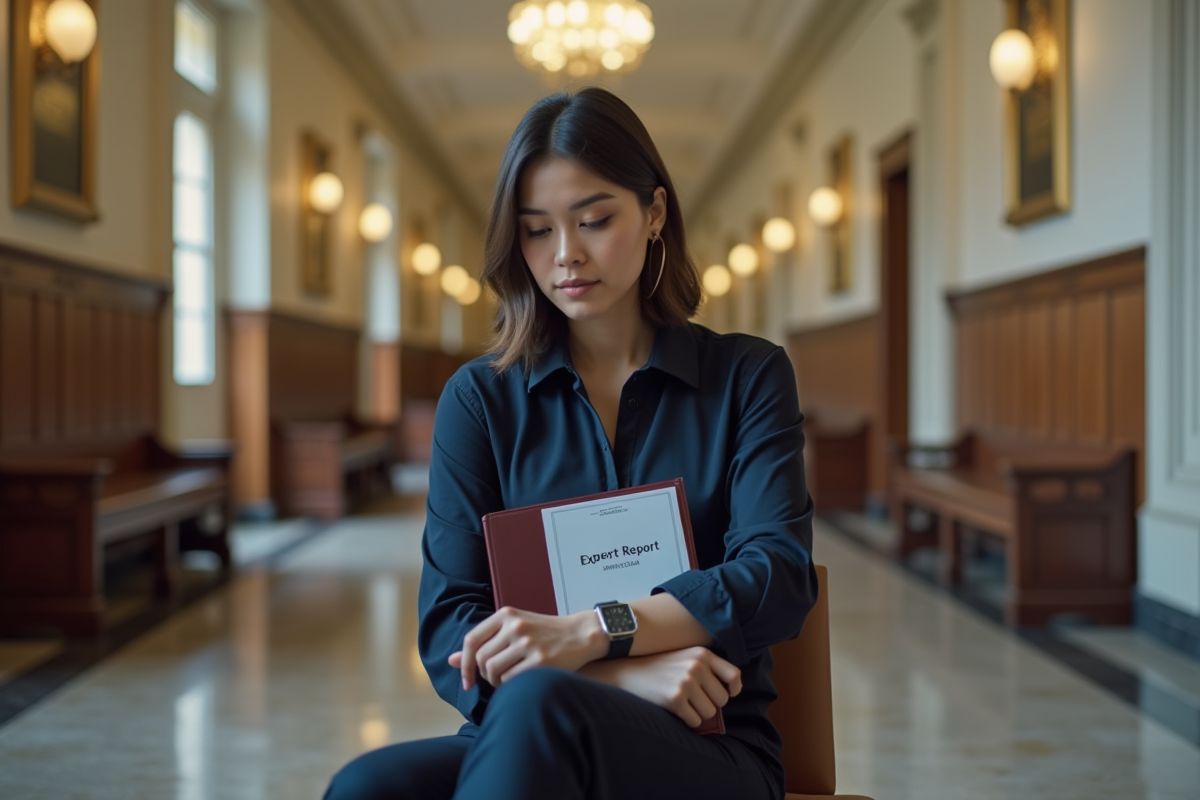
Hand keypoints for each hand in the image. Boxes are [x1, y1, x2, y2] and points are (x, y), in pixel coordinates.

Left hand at [449, 606, 605, 690]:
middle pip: (482, 660)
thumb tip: (452, 661)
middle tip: (497, 678)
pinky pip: (512, 680)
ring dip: (497, 682)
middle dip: (485, 675)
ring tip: (508, 680)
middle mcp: (515, 626)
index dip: (465, 664)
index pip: (472, 640)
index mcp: (506, 614)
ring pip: (494, 672)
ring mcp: (528, 642)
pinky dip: (511, 686)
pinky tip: (520, 682)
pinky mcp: (541, 660)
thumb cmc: (544, 633)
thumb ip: (484, 642)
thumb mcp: (513, 629)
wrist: (580, 634)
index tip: (467, 681)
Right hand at [582, 647, 741, 727]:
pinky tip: (676, 709)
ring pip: (710, 712)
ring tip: (682, 702)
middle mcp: (696, 666)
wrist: (629, 672)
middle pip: (723, 699)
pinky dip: (688, 720)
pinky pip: (696, 721)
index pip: (734, 675)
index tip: (729, 693)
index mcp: (702, 653)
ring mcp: (686, 682)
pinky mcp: (675, 699)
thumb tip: (732, 691)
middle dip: (710, 703)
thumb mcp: (685, 656)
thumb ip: (707, 667)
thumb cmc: (660, 667)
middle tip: (693, 698)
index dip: (734, 689)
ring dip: (699, 713)